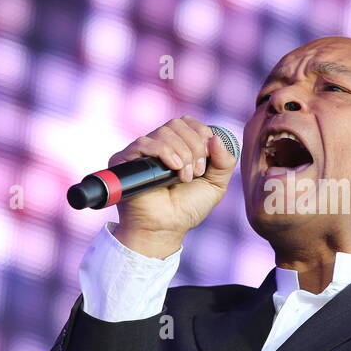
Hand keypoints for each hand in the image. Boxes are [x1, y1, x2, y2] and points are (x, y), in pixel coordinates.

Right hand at [110, 116, 237, 256]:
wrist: (166, 229)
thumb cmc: (188, 208)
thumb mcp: (216, 184)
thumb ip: (225, 162)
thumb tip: (216, 138)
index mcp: (178, 145)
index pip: (189, 122)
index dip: (202, 134)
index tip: (207, 159)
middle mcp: (158, 145)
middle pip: (178, 124)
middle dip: (194, 146)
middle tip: (197, 172)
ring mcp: (142, 152)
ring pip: (164, 132)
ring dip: (181, 152)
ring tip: (185, 177)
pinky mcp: (125, 160)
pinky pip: (144, 142)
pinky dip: (164, 152)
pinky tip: (173, 168)